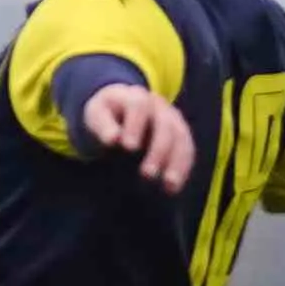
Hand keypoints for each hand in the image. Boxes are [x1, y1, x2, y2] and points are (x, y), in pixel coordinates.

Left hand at [78, 83, 196, 192]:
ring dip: (177, 162)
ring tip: (169, 185)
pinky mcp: (180, 134)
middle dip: (158, 150)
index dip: (135, 125)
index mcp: (136, 97)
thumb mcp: (97, 115)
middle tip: (147, 174)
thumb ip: (103, 125)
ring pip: (181, 138)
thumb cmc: (107, 115)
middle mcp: (159, 106)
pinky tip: (173, 188)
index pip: (139, 106)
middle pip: (164, 125)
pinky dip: (182, 169)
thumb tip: (113, 139)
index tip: (129, 147)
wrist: (121, 110)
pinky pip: (187, 150)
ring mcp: (173, 119)